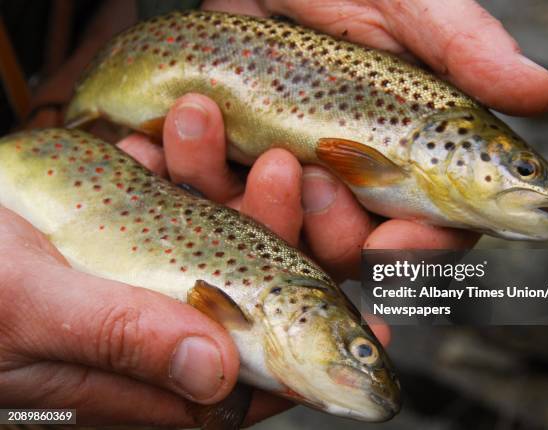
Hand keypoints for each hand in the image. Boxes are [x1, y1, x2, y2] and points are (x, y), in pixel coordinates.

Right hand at [0, 159, 388, 425]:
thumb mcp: (34, 314)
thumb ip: (124, 341)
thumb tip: (215, 372)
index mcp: (150, 375)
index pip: (252, 374)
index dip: (312, 352)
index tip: (370, 323)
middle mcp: (160, 329)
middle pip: (245, 288)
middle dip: (267, 224)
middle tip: (279, 167)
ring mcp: (144, 276)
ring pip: (207, 231)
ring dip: (209, 174)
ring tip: (198, 118)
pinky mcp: (124, 234)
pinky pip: (162, 199)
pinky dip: (164, 164)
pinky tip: (155, 135)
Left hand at [174, 0, 547, 278]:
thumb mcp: (400, 5)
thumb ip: (461, 48)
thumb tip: (543, 92)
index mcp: (401, 154)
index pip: (430, 225)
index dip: (422, 245)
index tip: (401, 240)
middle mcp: (344, 179)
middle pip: (350, 249)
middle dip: (335, 232)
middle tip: (317, 175)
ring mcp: (280, 180)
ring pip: (277, 233)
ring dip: (260, 199)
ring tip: (243, 135)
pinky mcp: (223, 167)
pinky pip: (206, 196)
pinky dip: (193, 168)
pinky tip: (182, 121)